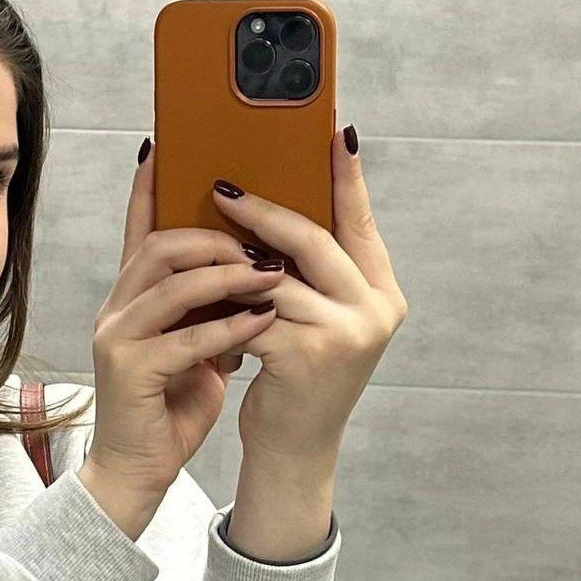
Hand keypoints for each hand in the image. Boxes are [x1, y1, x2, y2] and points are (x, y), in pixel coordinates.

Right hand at [85, 139, 283, 496]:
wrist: (138, 469)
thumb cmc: (171, 405)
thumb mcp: (199, 345)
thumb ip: (213, 307)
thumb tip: (260, 268)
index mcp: (133, 299)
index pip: (141, 229)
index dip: (151, 187)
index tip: (169, 147)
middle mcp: (118, 310)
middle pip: (159, 246)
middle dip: (214, 236)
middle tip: (261, 240)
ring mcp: (118, 338)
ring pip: (171, 284)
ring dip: (227, 275)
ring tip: (271, 274)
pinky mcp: (129, 371)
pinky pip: (184, 338)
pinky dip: (228, 327)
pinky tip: (262, 322)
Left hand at [211, 127, 408, 462]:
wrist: (295, 450)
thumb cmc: (297, 377)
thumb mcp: (316, 319)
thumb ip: (309, 272)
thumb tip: (271, 208)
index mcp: (382, 293)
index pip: (361, 221)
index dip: (346, 176)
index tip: (333, 131)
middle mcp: (374, 310)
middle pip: (313, 237)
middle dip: (263, 209)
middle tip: (222, 187)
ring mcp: (345, 334)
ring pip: (276, 273)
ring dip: (230, 252)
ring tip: (198, 235)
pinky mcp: (307, 357)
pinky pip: (252, 310)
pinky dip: (222, 297)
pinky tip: (197, 283)